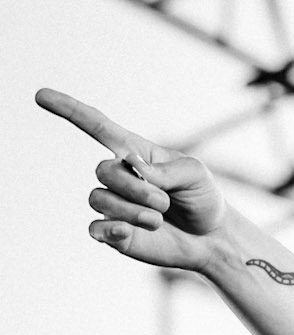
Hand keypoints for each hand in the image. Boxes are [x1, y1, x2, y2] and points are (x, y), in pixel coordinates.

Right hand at [36, 87, 226, 270]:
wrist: (212, 238)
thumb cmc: (202, 198)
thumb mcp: (194, 173)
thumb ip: (165, 168)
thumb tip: (131, 167)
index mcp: (135, 153)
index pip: (97, 127)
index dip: (69, 110)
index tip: (41, 96)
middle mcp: (119, 177)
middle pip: (103, 171)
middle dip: (137, 187)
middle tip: (165, 201)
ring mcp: (114, 205)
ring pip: (100, 199)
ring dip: (134, 210)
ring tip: (158, 217)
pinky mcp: (114, 233)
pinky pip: (96, 229)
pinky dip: (111, 229)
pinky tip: (127, 231)